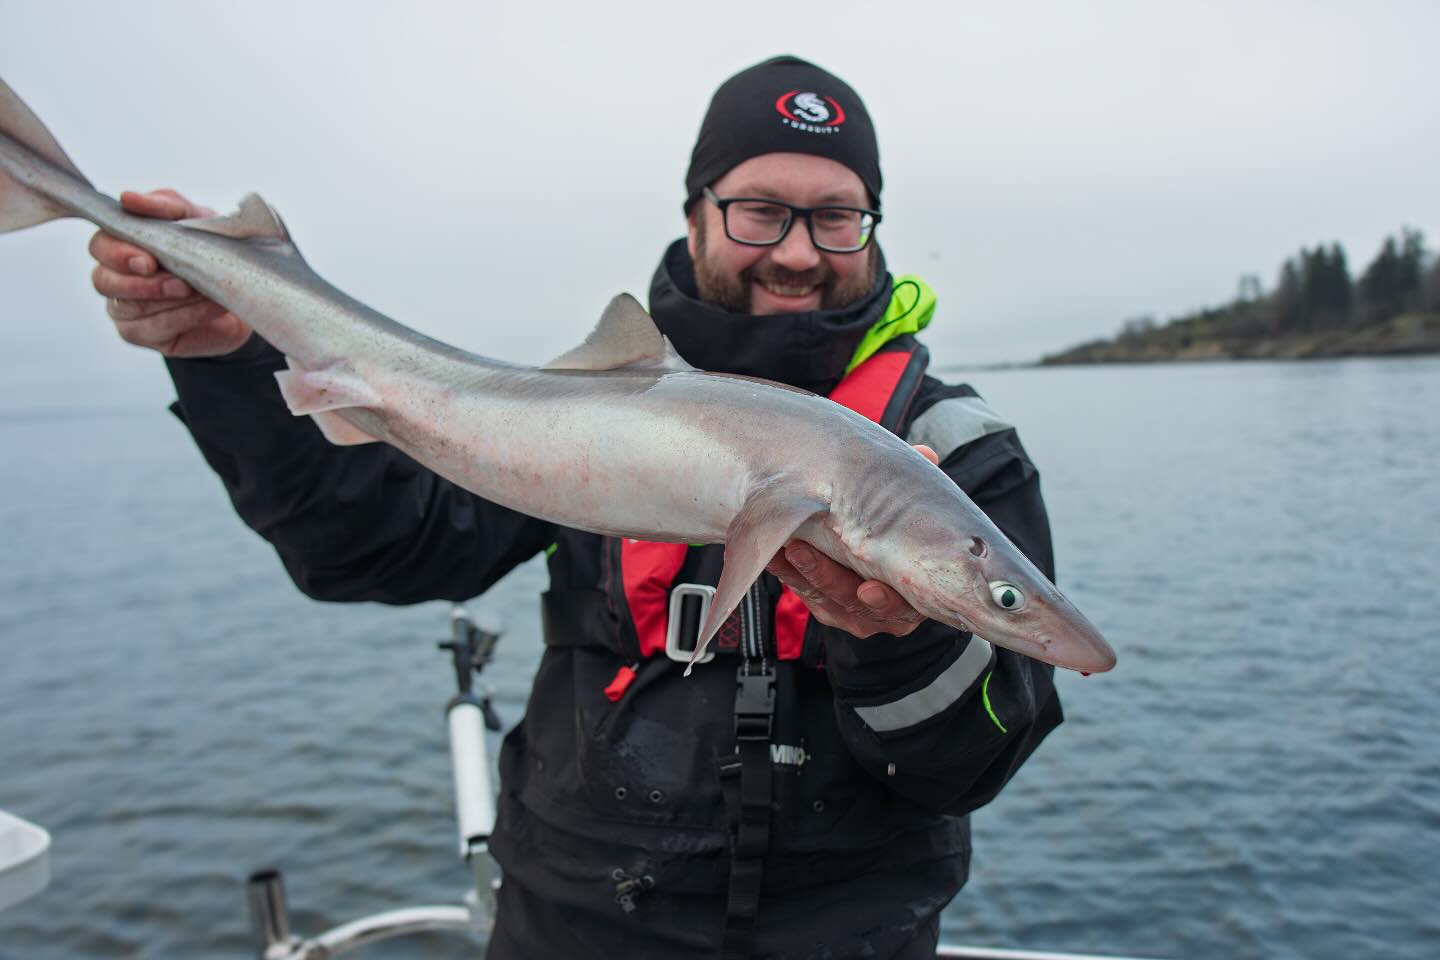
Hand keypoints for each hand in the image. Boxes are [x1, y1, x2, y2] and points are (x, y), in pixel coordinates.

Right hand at [90, 189, 253, 356]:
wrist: (242, 290)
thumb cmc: (208, 248)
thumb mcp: (194, 219)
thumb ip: (164, 206)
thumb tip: (128, 198)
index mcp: (119, 245)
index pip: (100, 247)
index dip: (119, 254)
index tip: (149, 260)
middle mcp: (113, 278)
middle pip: (104, 280)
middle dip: (141, 283)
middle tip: (178, 283)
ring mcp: (125, 310)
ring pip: (131, 307)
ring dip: (171, 299)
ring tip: (203, 291)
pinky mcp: (145, 334)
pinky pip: (156, 327)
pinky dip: (186, 315)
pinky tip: (209, 306)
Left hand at [765, 445, 939, 638]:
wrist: (891, 539)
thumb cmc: (909, 525)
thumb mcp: (916, 505)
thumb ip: (919, 484)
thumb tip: (925, 454)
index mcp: (918, 592)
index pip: (903, 606)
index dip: (886, 601)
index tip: (868, 589)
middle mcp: (889, 610)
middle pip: (857, 606)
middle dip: (828, 579)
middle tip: (802, 552)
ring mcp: (859, 613)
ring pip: (829, 602)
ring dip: (803, 574)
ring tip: (785, 547)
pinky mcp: (832, 609)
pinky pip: (810, 597)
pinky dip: (791, 575)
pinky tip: (776, 555)